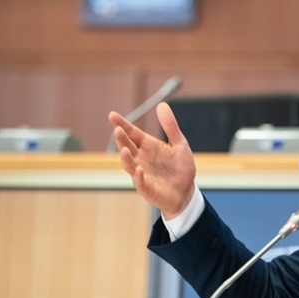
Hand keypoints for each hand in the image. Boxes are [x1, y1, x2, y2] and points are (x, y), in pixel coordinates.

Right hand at [108, 102, 195, 218]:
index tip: (112, 115)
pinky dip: (138, 177)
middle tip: (118, 130)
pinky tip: (139, 170)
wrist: (186, 192)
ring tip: (125, 150)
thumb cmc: (180, 168)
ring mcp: (142, 174)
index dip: (122, 124)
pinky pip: (140, 183)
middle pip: (127, 146)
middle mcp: (141, 158)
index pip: (132, 133)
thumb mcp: (179, 144)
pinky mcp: (147, 189)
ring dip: (126, 158)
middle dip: (122, 139)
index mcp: (147, 146)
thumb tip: (162, 104)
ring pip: (129, 165)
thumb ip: (171, 126)